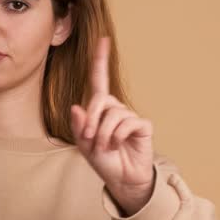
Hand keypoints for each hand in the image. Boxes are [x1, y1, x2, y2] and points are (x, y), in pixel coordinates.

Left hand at [69, 35, 155, 214]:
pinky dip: (118, 136)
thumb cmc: (104, 161)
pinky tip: (119, 146)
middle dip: (92, 120)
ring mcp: (130, 117)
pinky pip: (128, 123)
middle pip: (100, 100)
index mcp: (100, 109)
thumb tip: (77, 107)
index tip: (103, 40)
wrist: (122, 179)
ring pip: (113, 114)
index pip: (99, 81)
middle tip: (91, 138)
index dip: (100, 60)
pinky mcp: (143, 126)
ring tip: (106, 147)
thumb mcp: (84, 145)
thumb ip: (79, 127)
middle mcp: (116, 109)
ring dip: (104, 134)